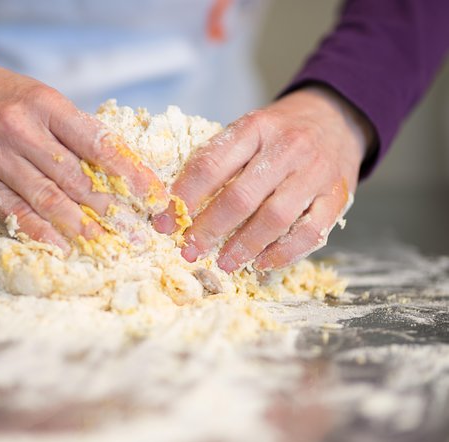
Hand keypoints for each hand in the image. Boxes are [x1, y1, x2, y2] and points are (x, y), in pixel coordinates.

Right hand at [0, 55, 166, 251]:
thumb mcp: (40, 97)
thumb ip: (72, 130)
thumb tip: (114, 167)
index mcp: (45, 104)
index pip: (97, 142)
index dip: (130, 172)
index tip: (154, 195)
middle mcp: (20, 129)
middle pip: (75, 177)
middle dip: (110, 209)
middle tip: (136, 234)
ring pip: (47, 199)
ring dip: (81, 226)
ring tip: (107, 245)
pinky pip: (14, 212)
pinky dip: (41, 232)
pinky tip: (63, 246)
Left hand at [154, 85, 373, 270]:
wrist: (335, 118)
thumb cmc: (278, 133)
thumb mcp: (246, 132)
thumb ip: (217, 161)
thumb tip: (175, 205)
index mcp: (254, 127)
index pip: (210, 166)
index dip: (183, 198)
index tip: (164, 223)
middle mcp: (287, 147)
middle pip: (240, 197)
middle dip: (209, 229)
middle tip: (189, 250)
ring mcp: (315, 173)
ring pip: (275, 218)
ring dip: (244, 246)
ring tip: (223, 262)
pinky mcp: (337, 196)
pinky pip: (310, 232)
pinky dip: (283, 253)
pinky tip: (262, 262)